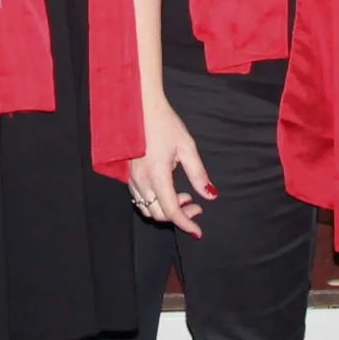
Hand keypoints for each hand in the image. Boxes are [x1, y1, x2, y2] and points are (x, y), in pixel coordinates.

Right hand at [126, 95, 213, 237]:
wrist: (141, 108)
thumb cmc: (165, 124)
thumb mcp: (187, 147)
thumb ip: (198, 174)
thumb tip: (210, 195)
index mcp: (157, 175)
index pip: (171, 211)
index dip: (186, 224)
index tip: (198, 232)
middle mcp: (141, 181)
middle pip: (158, 214)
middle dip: (179, 216)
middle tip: (196, 205)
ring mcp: (132, 179)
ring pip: (147, 208)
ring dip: (166, 209)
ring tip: (183, 196)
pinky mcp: (129, 175)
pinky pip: (139, 198)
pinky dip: (155, 202)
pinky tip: (168, 189)